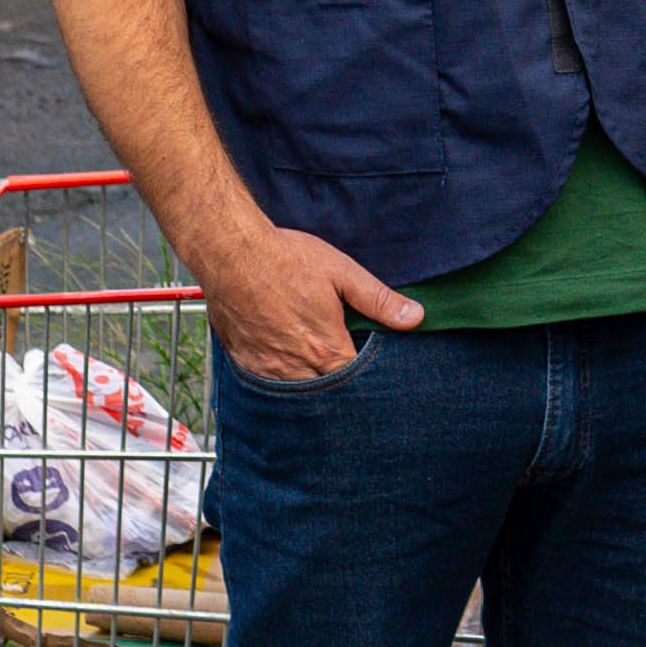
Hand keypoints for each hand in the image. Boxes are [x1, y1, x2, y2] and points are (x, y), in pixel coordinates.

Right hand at [201, 224, 420, 383]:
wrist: (230, 253)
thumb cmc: (286, 259)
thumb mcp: (341, 273)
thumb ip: (378, 300)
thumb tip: (415, 318)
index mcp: (327, 349)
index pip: (357, 383)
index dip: (366, 379)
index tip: (373, 373)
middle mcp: (298, 368)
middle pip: (327, 393)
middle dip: (339, 386)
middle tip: (344, 372)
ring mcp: (268, 368)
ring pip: (298, 393)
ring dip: (310, 384)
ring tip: (317, 366)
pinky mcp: (246, 362)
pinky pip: (269, 385)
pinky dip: (282, 379)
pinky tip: (287, 361)